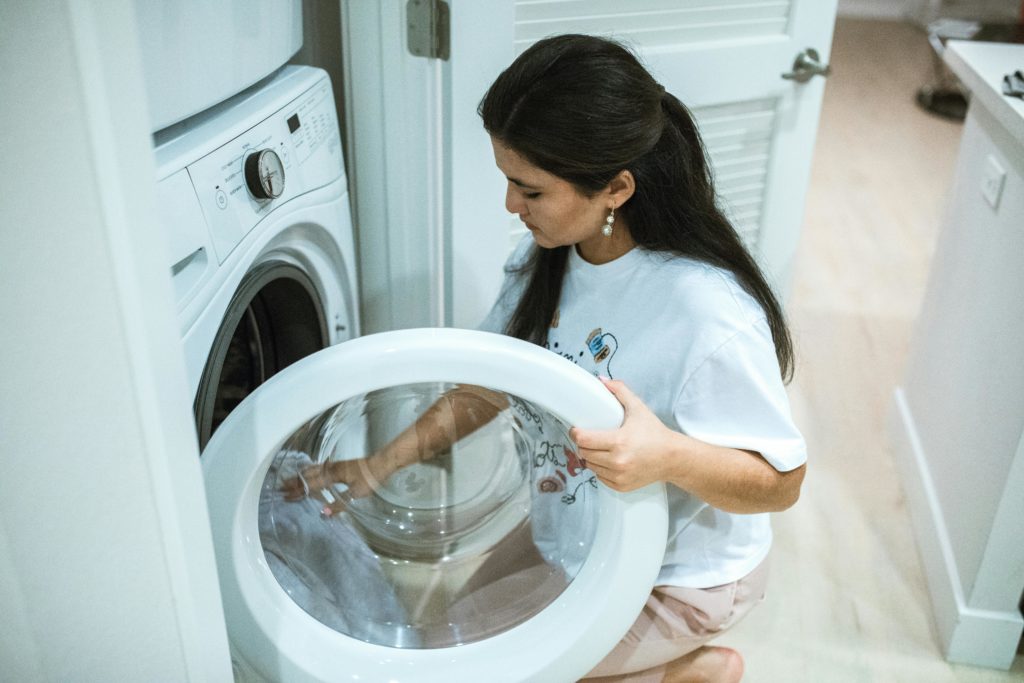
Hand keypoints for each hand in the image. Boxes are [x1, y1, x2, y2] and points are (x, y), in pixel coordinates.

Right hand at [279, 455, 394, 515]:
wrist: (383, 462)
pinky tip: (311, 471)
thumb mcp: (357, 494)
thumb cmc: (371, 478)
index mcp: (332, 475)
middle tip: (281, 487)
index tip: (286, 496)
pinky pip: (320, 467)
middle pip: (309, 475)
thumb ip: (340, 504)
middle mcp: (331, 468)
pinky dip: (310, 471)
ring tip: (291, 479)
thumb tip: (324, 513)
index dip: (298, 491)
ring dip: (301, 475)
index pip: (311, 485)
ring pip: (313, 469)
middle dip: (295, 482)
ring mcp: (335, 465)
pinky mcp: (340, 465)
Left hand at [570, 378, 687, 491]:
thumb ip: (620, 391)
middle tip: (589, 437)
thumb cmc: (655, 433)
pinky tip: (608, 460)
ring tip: (600, 448)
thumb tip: (602, 381)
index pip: (584, 440)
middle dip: (583, 444)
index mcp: (619, 442)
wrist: (672, 458)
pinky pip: (599, 477)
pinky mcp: (621, 486)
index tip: (576, 429)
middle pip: (584, 453)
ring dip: (591, 457)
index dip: (576, 433)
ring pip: (590, 466)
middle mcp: (618, 462)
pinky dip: (600, 469)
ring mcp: (619, 476)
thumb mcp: (638, 408)